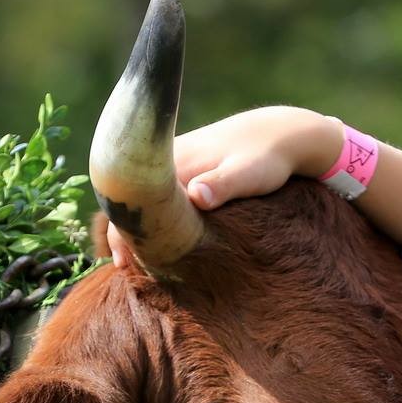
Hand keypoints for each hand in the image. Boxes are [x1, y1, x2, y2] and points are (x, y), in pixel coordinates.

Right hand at [108, 107, 338, 269]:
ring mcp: (171, 161)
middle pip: (130, 199)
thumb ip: (222, 184)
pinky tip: (156, 240)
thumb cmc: (265, 158)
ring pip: (141, 198)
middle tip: (122, 268)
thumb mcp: (248, 173)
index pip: (134, 199)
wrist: (279, 134)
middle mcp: (165, 159)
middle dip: (124, 232)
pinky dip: (151, 216)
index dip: (125, 232)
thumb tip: (196, 195)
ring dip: (135, 226)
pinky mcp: (180, 167)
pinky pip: (155, 194)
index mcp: (173, 161)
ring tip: (132, 262)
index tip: (125, 262)